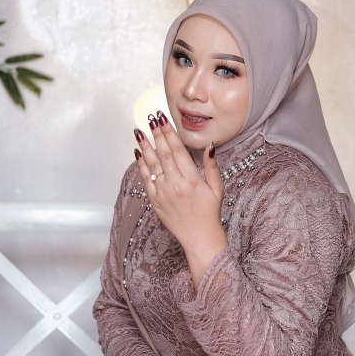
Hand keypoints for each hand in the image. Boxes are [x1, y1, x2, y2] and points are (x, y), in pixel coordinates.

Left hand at [134, 112, 227, 288]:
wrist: (199, 237)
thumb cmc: (209, 212)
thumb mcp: (216, 188)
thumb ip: (211, 166)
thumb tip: (209, 146)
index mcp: (191, 179)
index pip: (178, 149)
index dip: (169, 132)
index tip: (163, 119)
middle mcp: (175, 184)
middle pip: (164, 153)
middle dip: (156, 134)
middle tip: (150, 118)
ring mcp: (163, 192)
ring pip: (152, 164)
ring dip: (145, 146)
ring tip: (139, 131)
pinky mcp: (155, 201)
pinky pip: (146, 179)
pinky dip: (141, 165)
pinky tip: (138, 153)